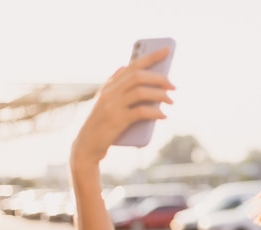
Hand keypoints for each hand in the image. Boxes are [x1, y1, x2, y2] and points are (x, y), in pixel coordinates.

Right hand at [70, 47, 174, 167]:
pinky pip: (140, 112)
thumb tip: (126, 68)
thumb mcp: (107, 103)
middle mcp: (109, 92)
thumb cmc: (103, 126)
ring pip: (141, 92)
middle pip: (138, 76)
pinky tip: (163, 115)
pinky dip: (155, 112)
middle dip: (159, 78)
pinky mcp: (116, 120)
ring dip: (160, 95)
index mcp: (109, 86)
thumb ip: (116, 87)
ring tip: (171, 101)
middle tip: (173, 86)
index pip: (132, 65)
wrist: (87, 147)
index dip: (150, 56)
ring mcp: (112, 106)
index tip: (167, 50)